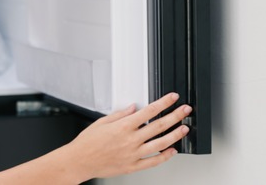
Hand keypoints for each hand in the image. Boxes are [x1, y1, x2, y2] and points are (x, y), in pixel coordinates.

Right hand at [64, 92, 191, 179]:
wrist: (79, 161)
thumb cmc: (87, 143)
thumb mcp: (101, 122)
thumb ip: (120, 114)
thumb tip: (133, 108)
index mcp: (123, 126)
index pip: (149, 111)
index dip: (163, 103)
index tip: (172, 98)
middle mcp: (130, 140)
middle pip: (159, 126)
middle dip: (175, 116)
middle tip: (185, 111)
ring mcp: (133, 154)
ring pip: (160, 144)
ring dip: (175, 135)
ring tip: (184, 129)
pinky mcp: (132, 166)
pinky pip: (153, 162)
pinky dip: (164, 157)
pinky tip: (172, 151)